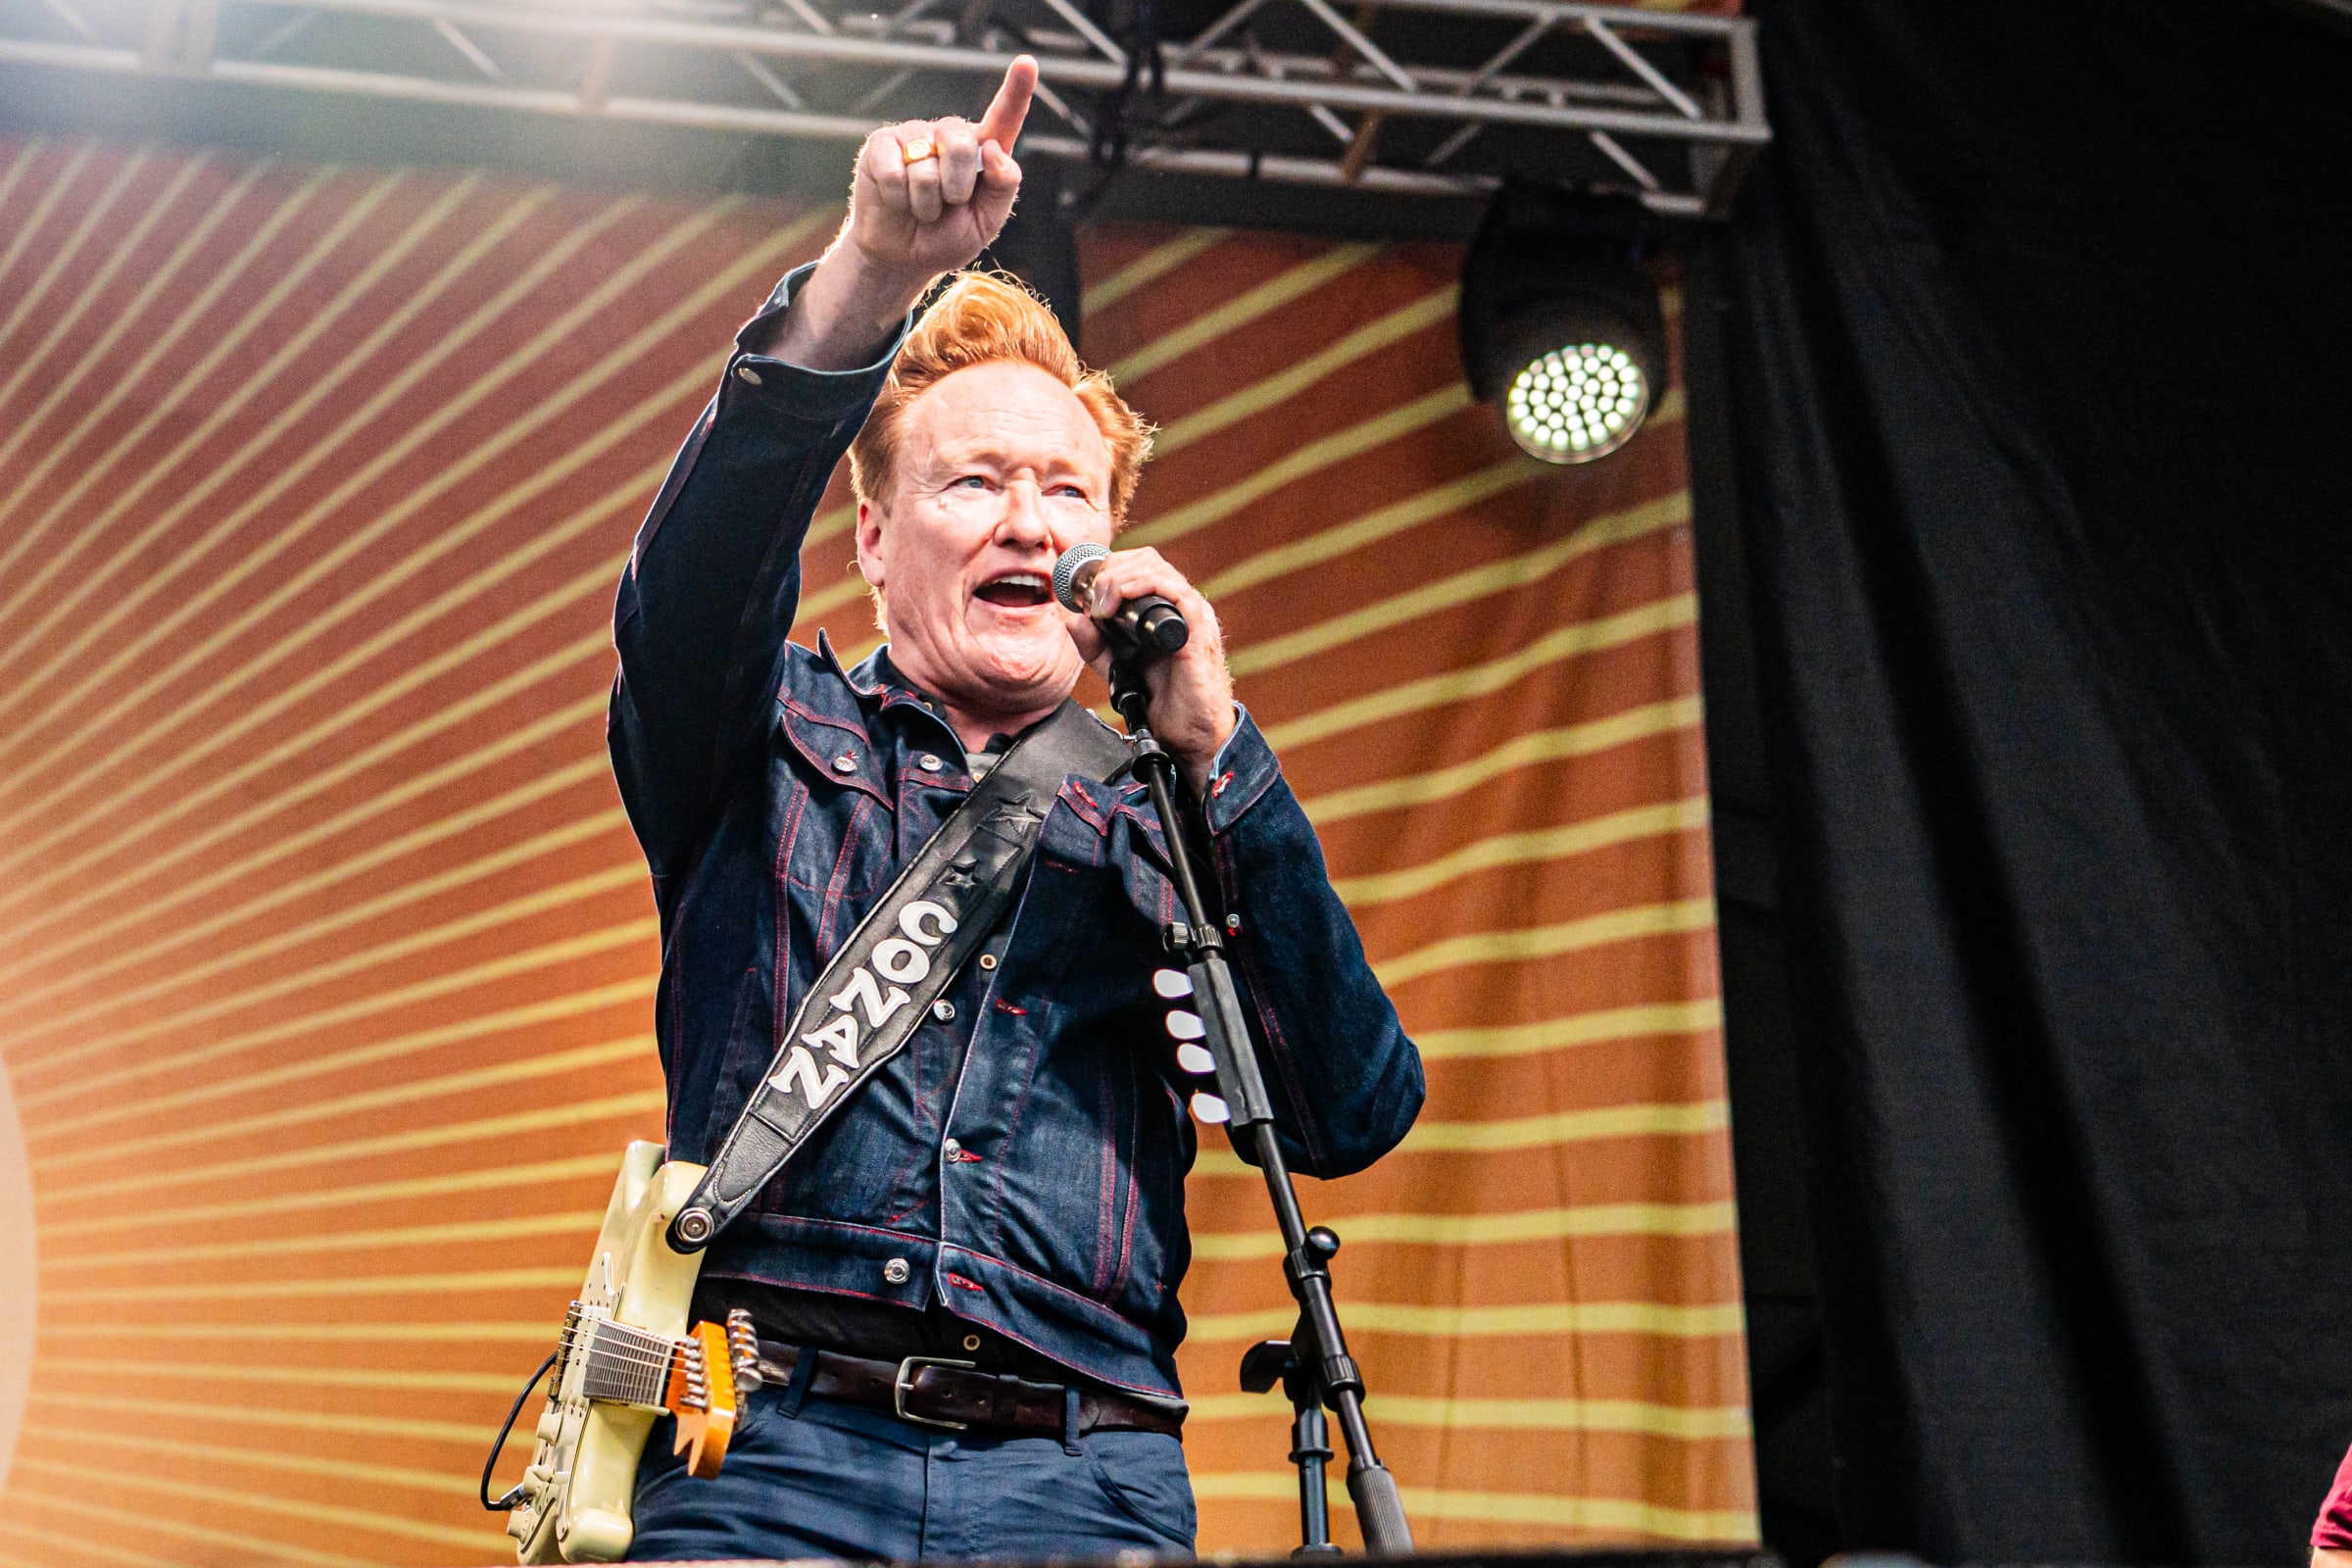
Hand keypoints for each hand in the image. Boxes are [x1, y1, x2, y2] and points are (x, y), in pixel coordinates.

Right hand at [767, 57, 1036, 369]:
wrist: (902, 257)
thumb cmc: (947, 236)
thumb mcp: (987, 222)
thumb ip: (1002, 186)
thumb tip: (995, 149)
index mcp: (982, 151)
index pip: (1004, 118)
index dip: (1016, 91)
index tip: (1027, 64)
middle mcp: (949, 135)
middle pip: (962, 144)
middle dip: (955, 189)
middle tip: (946, 205)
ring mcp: (913, 136)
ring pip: (926, 167)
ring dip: (925, 203)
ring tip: (920, 207)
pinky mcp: (881, 145)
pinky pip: (895, 173)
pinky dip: (897, 199)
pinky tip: (896, 200)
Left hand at [1073, 548, 1238, 794]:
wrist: (1190, 736)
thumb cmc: (1165, 703)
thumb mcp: (1118, 668)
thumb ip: (1095, 645)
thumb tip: (1072, 617)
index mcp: (1165, 610)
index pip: (1137, 565)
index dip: (1106, 568)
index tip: (1081, 591)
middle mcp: (1181, 607)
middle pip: (1145, 559)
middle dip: (1109, 571)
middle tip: (1089, 600)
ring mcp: (1192, 618)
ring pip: (1157, 570)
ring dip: (1120, 578)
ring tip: (1102, 605)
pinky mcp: (1198, 634)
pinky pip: (1177, 595)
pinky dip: (1145, 587)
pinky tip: (1122, 600)